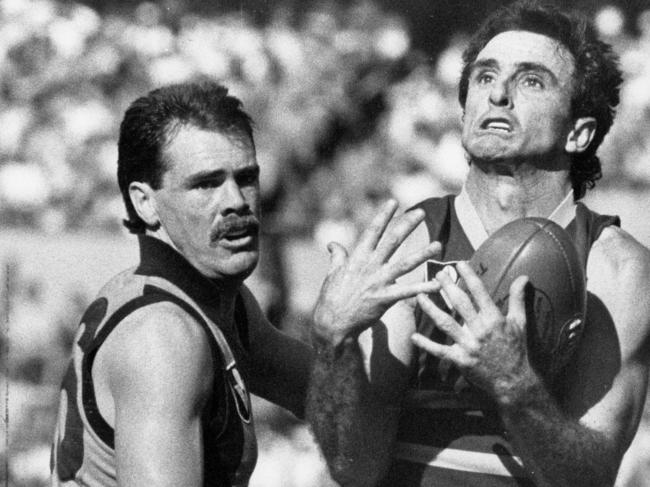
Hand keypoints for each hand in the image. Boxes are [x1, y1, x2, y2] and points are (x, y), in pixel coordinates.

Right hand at [313, 200, 440, 346]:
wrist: (331, 323)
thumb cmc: (330, 298)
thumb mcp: (332, 273)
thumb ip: (337, 256)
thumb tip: (332, 243)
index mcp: (357, 258)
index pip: (372, 231)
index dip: (383, 216)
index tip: (393, 202)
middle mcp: (369, 266)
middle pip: (392, 241)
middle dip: (407, 226)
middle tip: (421, 213)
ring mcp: (378, 282)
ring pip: (405, 264)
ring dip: (423, 254)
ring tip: (438, 245)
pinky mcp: (384, 299)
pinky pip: (408, 292)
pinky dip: (423, 288)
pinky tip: (438, 284)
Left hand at [411, 261, 536, 404]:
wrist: (513, 382)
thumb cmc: (517, 350)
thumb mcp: (520, 323)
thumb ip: (518, 298)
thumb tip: (523, 276)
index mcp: (494, 319)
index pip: (479, 292)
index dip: (469, 276)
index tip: (459, 264)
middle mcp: (480, 330)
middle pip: (459, 303)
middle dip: (447, 286)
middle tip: (437, 274)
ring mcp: (468, 345)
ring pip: (445, 323)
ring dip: (430, 309)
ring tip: (419, 295)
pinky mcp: (459, 359)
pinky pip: (439, 350)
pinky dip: (426, 344)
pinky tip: (414, 335)